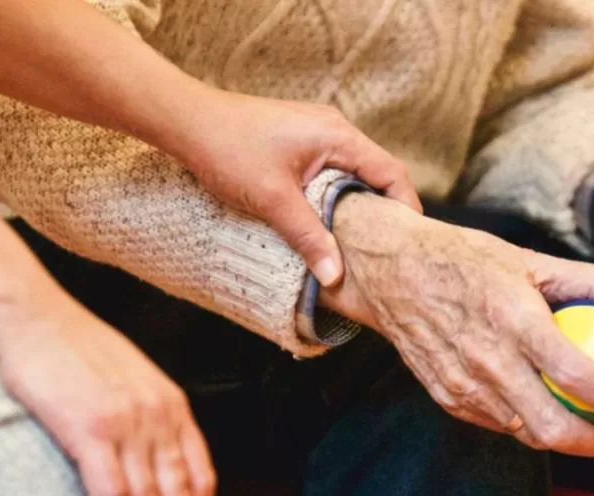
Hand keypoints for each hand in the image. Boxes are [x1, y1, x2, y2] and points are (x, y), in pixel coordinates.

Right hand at [0, 293, 215, 495]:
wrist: (29, 316)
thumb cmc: (68, 347)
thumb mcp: (126, 379)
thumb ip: (145, 417)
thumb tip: (148, 461)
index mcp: (172, 405)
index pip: (202, 478)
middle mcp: (159, 415)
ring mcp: (128, 422)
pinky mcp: (91, 428)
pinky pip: (111, 495)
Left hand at [161, 87, 421, 285]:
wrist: (185, 120)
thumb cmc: (228, 150)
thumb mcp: (272, 200)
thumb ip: (309, 237)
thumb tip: (336, 277)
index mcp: (338, 136)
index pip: (391, 173)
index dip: (405, 209)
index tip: (407, 244)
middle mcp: (334, 129)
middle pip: (376, 173)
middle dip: (383, 211)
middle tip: (385, 251)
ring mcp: (315, 132)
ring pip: (352, 173)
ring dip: (355, 205)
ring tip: (357, 243)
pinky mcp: (298, 140)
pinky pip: (330, 170)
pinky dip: (334, 196)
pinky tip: (324, 222)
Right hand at [320, 194, 593, 456]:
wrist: (391, 272)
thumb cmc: (467, 259)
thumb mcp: (531, 260)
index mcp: (514, 320)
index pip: (577, 376)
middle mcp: (487, 360)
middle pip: (552, 427)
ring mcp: (463, 385)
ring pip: (526, 433)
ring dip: (565, 437)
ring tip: (590, 422)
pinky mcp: (447, 398)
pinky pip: (499, 424)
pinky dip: (528, 423)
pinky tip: (547, 408)